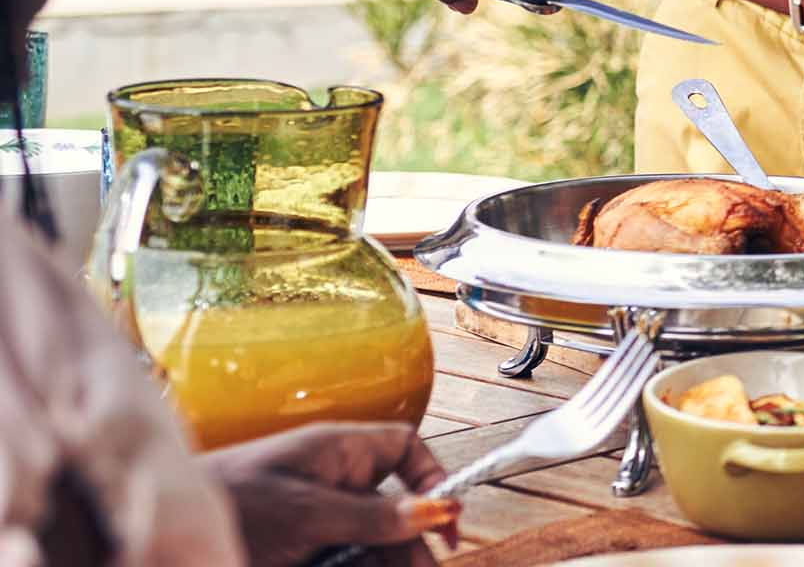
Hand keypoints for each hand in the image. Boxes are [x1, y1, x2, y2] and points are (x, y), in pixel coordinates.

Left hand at [200, 422, 457, 566]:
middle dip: (413, 541)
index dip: (430, 475)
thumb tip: (439, 509)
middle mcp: (332, 482)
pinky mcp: (300, 550)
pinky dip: (357, 565)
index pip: (403, 448)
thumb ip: (373, 516)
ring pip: (371, 543)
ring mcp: (315, 519)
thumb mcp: (306, 512)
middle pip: (394, 509)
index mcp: (337, 452)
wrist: (161, 535)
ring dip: (387, 559)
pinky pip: (344, 558)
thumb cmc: (226, 506)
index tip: (444, 515)